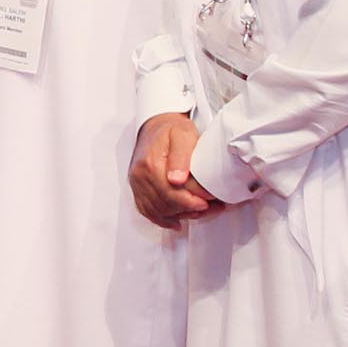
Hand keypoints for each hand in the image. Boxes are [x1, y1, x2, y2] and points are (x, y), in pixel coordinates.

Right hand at [127, 112, 224, 226]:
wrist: (156, 124)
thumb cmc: (172, 128)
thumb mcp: (183, 135)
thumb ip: (181, 156)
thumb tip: (177, 180)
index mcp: (150, 163)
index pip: (170, 192)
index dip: (190, 202)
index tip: (208, 202)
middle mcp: (140, 175)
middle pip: (164, 204)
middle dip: (189, 210)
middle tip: (211, 208)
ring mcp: (136, 183)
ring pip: (157, 210)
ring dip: (180, 215)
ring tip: (200, 213)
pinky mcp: (137, 187)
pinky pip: (146, 210)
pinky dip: (161, 219)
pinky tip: (176, 222)